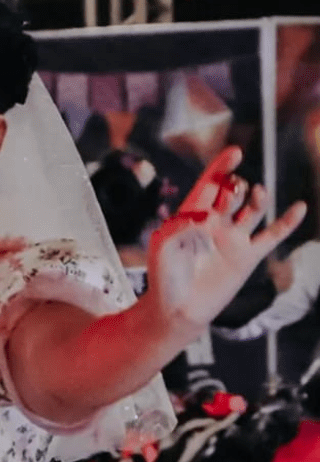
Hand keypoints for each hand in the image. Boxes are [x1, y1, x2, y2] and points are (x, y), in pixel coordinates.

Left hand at [147, 146, 306, 332]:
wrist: (178, 308)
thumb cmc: (163, 277)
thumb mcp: (161, 246)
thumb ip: (177, 226)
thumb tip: (203, 215)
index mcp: (192, 215)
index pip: (210, 184)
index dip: (221, 167)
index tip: (235, 152)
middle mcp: (216, 222)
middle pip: (232, 194)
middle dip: (235, 187)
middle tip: (234, 191)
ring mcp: (234, 238)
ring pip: (253, 210)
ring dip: (257, 198)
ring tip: (256, 194)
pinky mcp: (248, 256)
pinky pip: (272, 236)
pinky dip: (286, 223)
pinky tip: (299, 207)